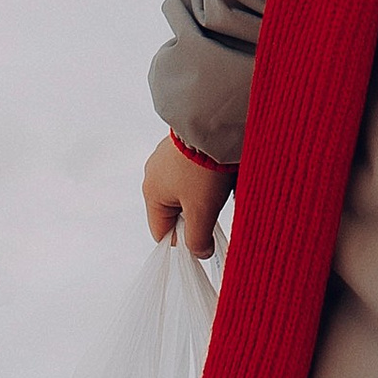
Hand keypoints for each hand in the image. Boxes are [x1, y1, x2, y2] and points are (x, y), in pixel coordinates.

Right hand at [142, 133, 231, 258]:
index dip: (184, 241)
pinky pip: (196, 172)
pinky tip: (226, 173)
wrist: (214, 125)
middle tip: (218, 209)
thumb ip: (198, 239)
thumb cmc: (202, 169)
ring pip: (189, 191)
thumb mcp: (201, 211)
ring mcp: (168, 158)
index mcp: (152, 193)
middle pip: (178, 211)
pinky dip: (210, 177)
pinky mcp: (184, 146)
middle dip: (201, 214)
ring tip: (225, 188)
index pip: (162, 232)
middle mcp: (155, 175)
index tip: (205, 240)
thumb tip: (201, 253)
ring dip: (208, 195)